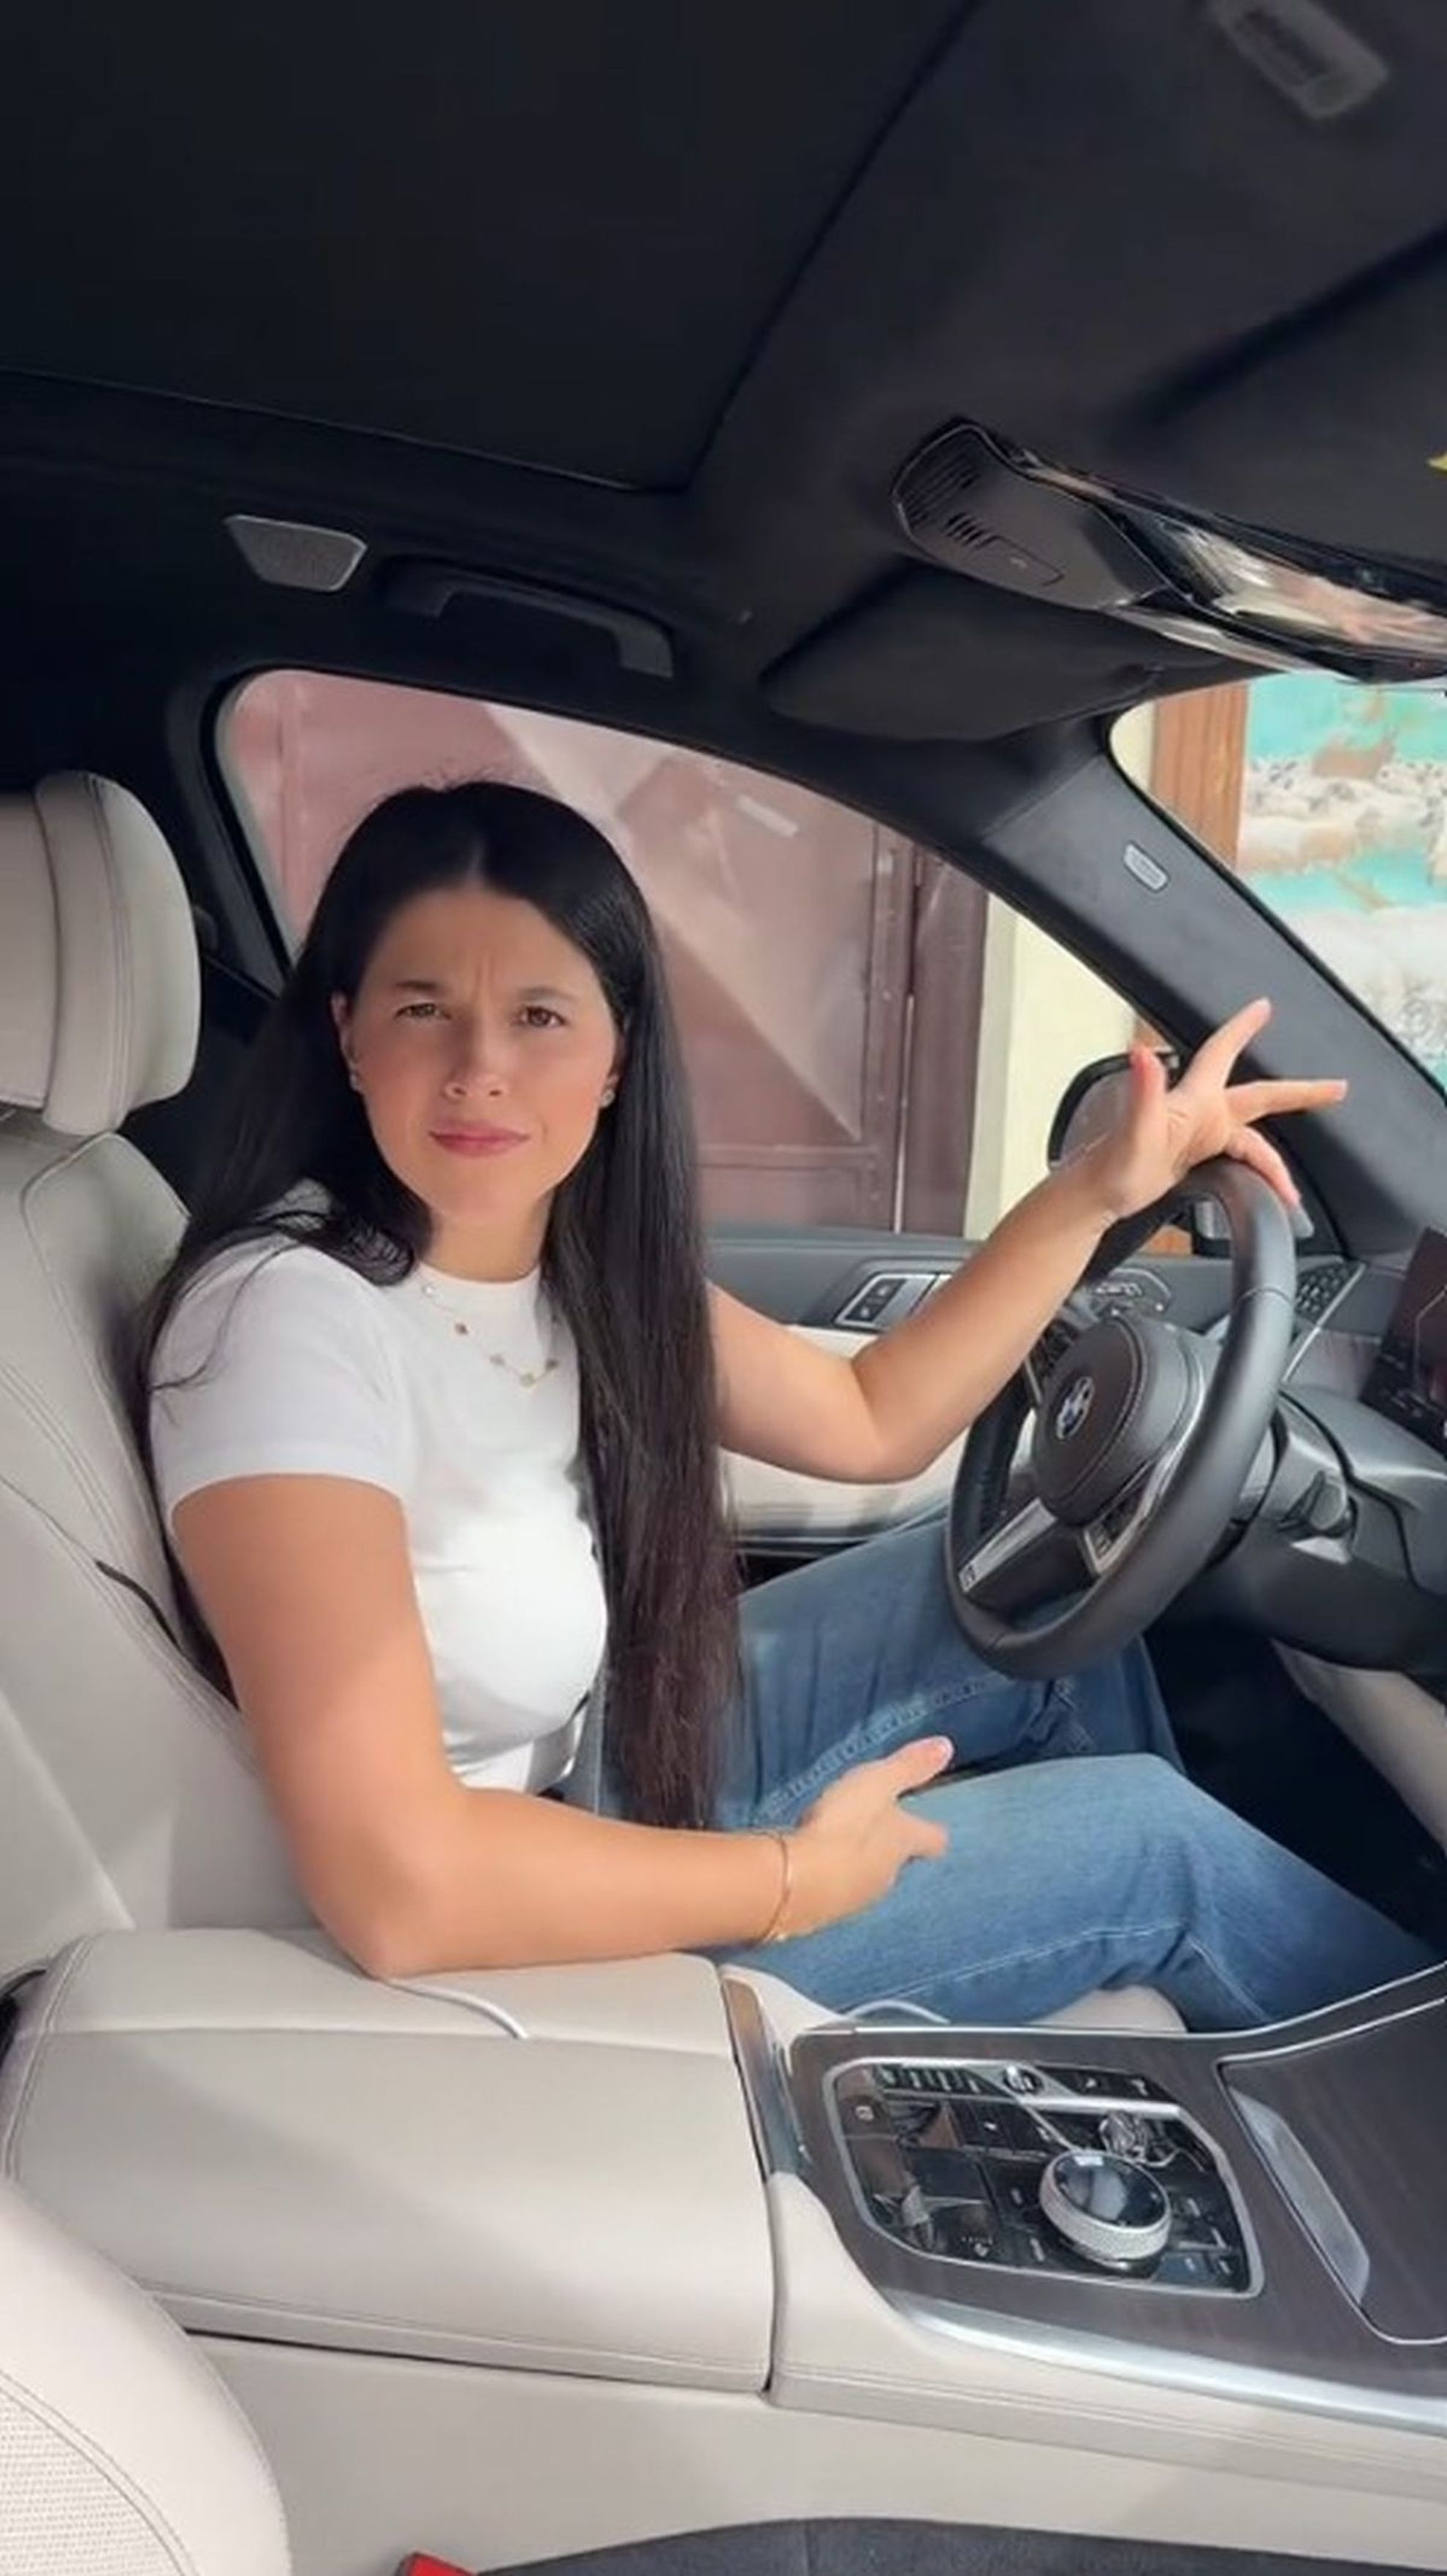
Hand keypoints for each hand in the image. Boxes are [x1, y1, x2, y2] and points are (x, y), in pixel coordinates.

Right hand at [780, 1737, 950, 1937]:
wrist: (797, 1883)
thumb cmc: (845, 1824)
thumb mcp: (877, 1784)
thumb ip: (908, 1767)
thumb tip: (947, 1745)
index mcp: (904, 1843)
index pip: (933, 1840)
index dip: (931, 1831)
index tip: (929, 1825)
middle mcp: (889, 1876)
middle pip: (899, 1862)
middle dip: (889, 1847)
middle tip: (873, 1828)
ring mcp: (858, 1899)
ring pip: (867, 1878)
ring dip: (857, 1864)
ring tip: (837, 1846)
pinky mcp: (827, 1913)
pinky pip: (835, 1893)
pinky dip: (829, 1880)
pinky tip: (812, 1870)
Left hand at [1079, 998, 1346, 1223]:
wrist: (1095, 1198)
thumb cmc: (1112, 1166)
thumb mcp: (1133, 1131)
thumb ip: (1143, 1091)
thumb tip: (1142, 1052)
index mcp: (1192, 1100)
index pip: (1222, 1052)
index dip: (1243, 1028)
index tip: (1264, 1006)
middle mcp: (1199, 1112)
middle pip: (1260, 1097)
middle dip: (1299, 1093)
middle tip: (1336, 1088)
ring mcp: (1198, 1135)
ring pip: (1253, 1141)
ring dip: (1275, 1164)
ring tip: (1291, 1194)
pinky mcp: (1194, 1157)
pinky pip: (1239, 1161)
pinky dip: (1258, 1176)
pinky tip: (1269, 1194)